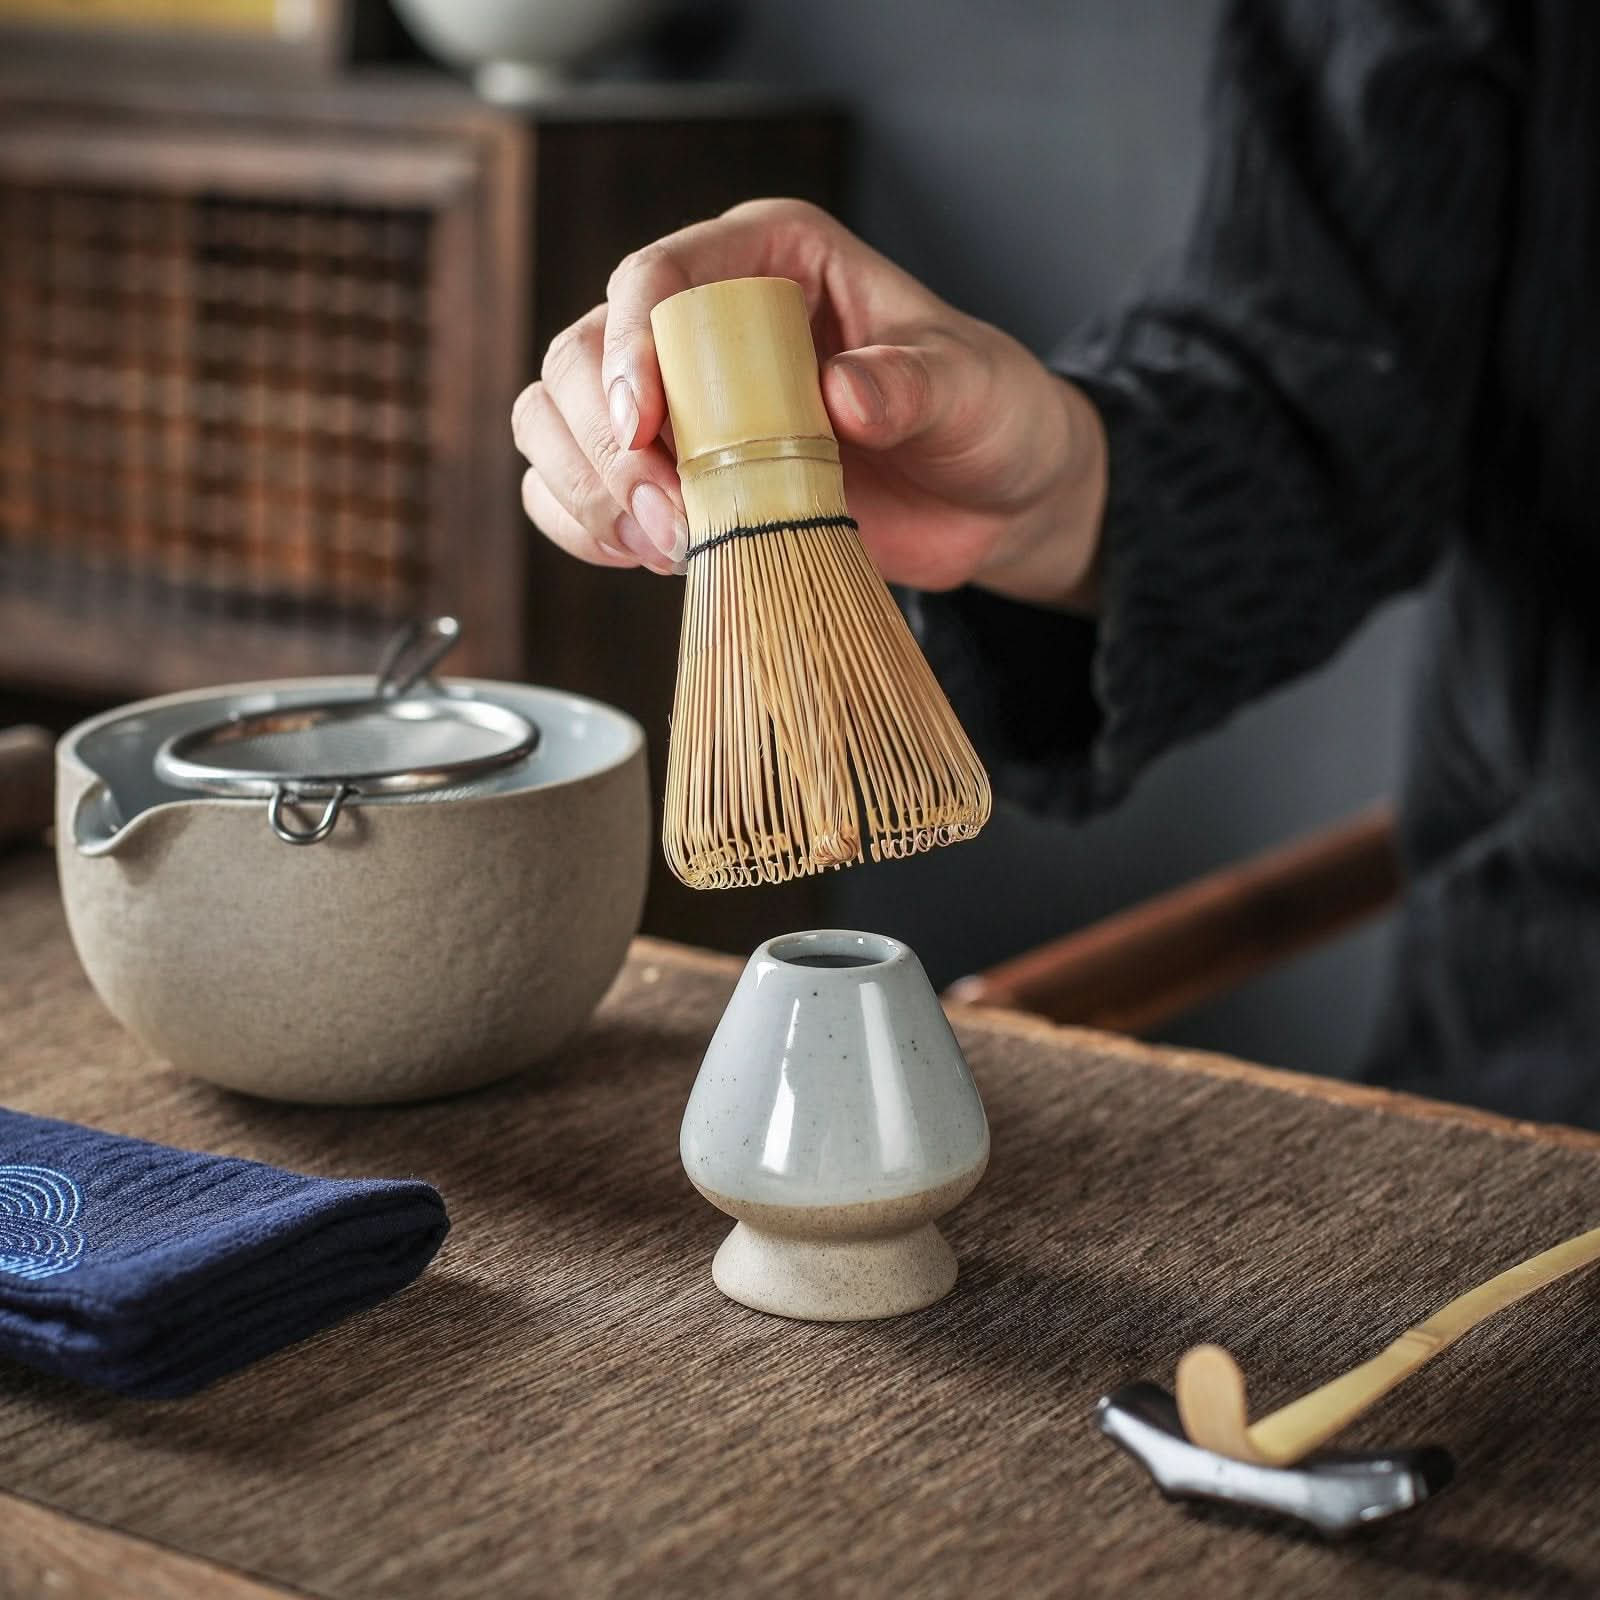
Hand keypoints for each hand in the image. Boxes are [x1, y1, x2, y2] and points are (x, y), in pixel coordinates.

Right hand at [512, 199, 1105, 604]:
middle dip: (599, 438)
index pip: (656, 277)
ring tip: (662, 541)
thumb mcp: (969, 388)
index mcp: (769, 262)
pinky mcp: (675, 479)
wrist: (992, 501)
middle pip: (578, 353)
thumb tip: (846, 390)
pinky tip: (645, 556)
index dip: (629, 344)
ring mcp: (679, 406)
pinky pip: (578, 496)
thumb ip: (911, 384)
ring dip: (585, 489)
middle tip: (664, 510)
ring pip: (556, 422)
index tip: (644, 422)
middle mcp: (704, 323)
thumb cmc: (983, 415)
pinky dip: (589, 529)